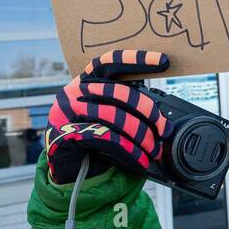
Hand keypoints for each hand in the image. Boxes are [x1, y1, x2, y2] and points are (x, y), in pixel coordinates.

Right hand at [44, 49, 171, 183]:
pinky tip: (140, 159)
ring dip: (141, 136)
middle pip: (120, 92)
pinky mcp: (68, 132)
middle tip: (164, 130)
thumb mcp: (105, 116)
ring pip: (116, 116)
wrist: (64, 169)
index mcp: (86, 81)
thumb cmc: (90, 140)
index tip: (164, 60)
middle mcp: (75, 91)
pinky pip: (107, 138)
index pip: (111, 61)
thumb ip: (123, 107)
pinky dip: (129, 150)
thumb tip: (161, 118)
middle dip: (149, 112)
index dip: (137, 59)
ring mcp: (68, 111)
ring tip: (154, 150)